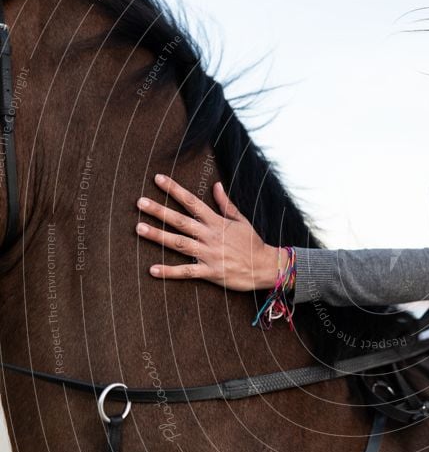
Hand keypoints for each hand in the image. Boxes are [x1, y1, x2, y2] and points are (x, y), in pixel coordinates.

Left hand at [135, 174, 280, 290]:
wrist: (267, 267)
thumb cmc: (253, 244)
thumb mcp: (242, 220)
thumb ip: (226, 204)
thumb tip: (216, 184)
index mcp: (217, 222)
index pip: (192, 202)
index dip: (174, 190)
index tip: (158, 179)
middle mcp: (210, 236)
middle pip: (180, 221)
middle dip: (159, 211)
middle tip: (140, 202)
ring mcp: (209, 254)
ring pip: (179, 243)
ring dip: (158, 236)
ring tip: (139, 228)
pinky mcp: (211, 272)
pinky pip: (187, 271)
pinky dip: (169, 272)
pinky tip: (152, 269)